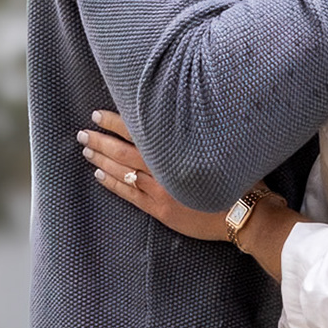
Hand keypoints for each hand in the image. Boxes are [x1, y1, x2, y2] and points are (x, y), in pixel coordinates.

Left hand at [79, 112, 229, 239]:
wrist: (244, 214)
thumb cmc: (237, 177)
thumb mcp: (218, 147)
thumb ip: (193, 133)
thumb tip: (178, 116)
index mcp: (174, 150)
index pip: (137, 131)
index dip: (115, 122)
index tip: (98, 114)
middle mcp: (162, 169)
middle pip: (122, 151)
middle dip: (100, 140)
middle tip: (83, 132)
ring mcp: (158, 191)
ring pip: (121, 172)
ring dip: (101, 159)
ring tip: (86, 149)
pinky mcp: (159, 209)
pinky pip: (128, 194)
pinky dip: (112, 183)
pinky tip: (99, 175)